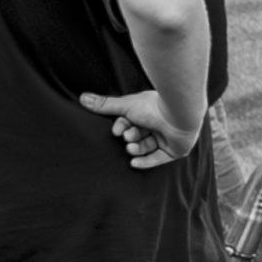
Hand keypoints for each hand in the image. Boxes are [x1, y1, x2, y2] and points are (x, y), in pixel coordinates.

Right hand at [79, 87, 199, 168]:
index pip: (131, 124)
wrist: (179, 114)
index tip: (118, 130)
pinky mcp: (174, 150)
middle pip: (137, 137)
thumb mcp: (125, 106)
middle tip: (128, 137)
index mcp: (148, 113)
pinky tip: (134, 163)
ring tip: (132, 147)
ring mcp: (167, 138)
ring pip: (146, 148)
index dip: (122, 128)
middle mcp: (158, 125)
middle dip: (130, 139)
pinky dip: (146, 162)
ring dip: (136, 149)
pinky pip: (158, 159)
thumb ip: (104, 105)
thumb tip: (82, 98)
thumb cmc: (153, 107)